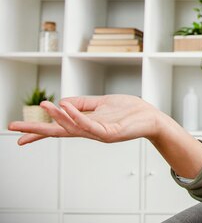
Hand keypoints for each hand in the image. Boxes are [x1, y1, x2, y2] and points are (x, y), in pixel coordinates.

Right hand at [8, 95, 162, 145]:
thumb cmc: (130, 111)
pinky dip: (76, 117)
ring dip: (57, 116)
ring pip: (73, 127)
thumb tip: (62, 102)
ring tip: (44, 106)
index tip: (18, 133)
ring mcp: (99, 133)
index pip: (58, 128)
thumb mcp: (102, 103)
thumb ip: (83, 103)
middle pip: (58, 131)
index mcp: (86, 124)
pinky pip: (89, 124)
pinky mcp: (110, 132)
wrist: (152, 118)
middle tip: (14, 127)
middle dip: (36, 130)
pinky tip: (65, 107)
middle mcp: (89, 131)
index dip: (38, 130)